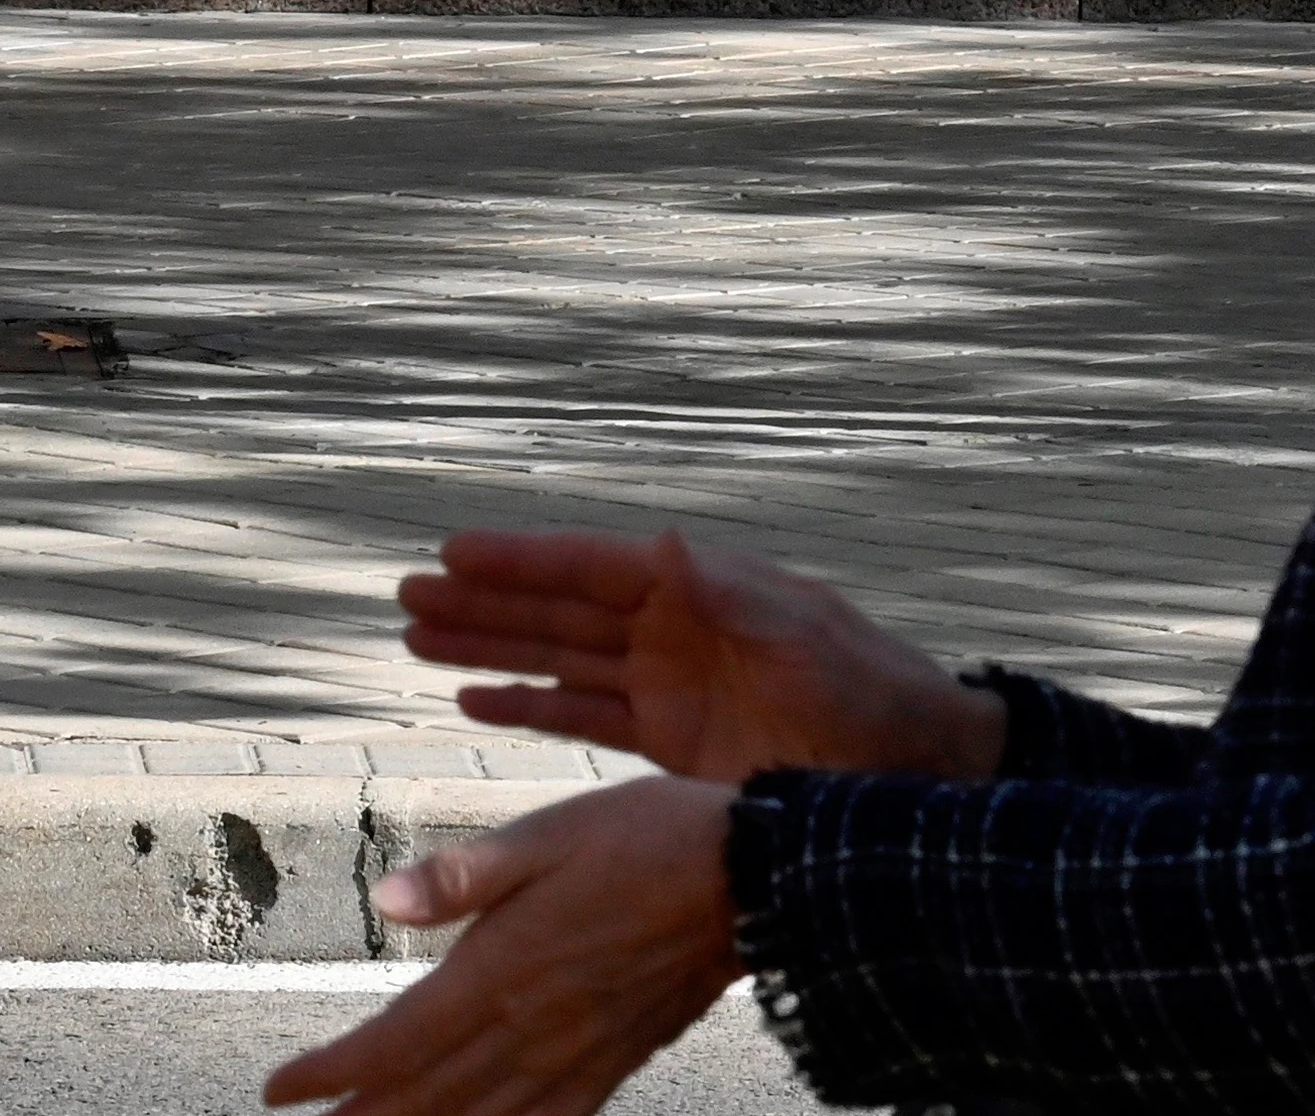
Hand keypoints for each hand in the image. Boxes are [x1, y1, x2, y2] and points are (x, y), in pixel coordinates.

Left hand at [264, 777, 740, 1115]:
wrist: (755, 880)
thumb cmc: (648, 836)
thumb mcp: (547, 831)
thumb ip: (463, 876)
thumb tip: (383, 900)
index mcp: (503, 967)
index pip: (397, 1040)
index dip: (332, 1073)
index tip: (282, 1092)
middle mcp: (531, 1027)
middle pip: (425, 1099)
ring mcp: (575, 1055)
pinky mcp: (613, 1063)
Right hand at [398, 527, 1004, 785]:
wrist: (910, 773)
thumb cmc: (868, 696)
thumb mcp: (804, 640)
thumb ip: (731, 596)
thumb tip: (666, 542)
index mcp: (698, 590)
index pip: (589, 567)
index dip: (520, 560)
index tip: (449, 550)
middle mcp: (672, 628)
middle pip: (558, 609)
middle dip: (482, 602)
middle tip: (404, 595)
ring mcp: (668, 684)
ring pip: (557, 659)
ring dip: (489, 649)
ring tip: (415, 641)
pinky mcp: (671, 738)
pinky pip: (582, 714)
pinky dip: (528, 706)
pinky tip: (475, 702)